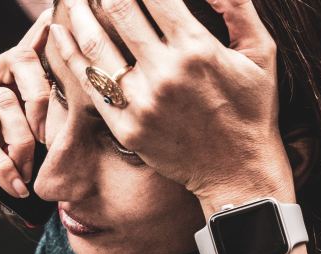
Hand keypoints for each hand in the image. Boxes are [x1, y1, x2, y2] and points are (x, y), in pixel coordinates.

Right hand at [0, 9, 53, 228]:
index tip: (59, 18)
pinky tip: (14, 185)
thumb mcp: (32, 147)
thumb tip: (84, 105)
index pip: (28, 47)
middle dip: (44, 99)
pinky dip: (2, 164)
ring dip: (23, 144)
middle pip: (20, 61)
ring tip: (29, 176)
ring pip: (3, 101)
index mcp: (4, 77)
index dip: (45, 33)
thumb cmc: (2, 175)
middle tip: (50, 140)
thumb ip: (48, 123)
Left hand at [49, 0, 290, 208]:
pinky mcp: (125, 126)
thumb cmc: (252, 107)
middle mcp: (165, 73)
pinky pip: (89, 83)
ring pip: (95, 44)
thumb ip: (238, 6)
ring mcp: (142, 101)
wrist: (239, 171)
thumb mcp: (261, 51)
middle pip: (118, 10)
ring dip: (78, 13)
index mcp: (197, 48)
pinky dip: (70, 53)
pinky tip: (59, 32)